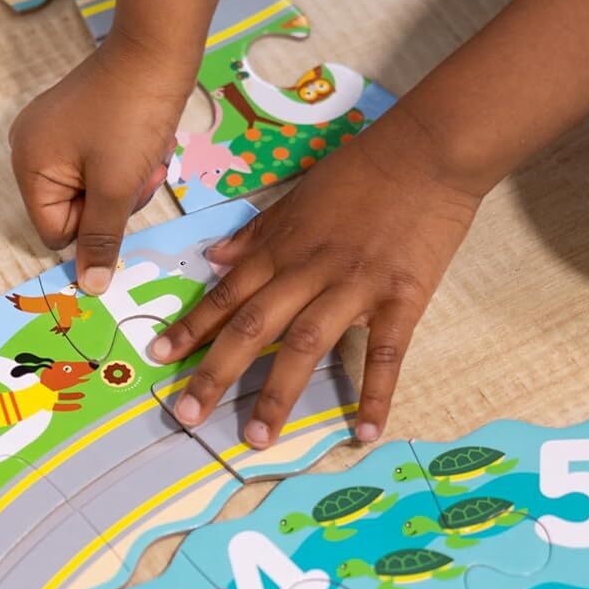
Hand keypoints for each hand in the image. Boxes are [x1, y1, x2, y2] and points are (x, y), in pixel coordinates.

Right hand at [9, 31, 194, 293]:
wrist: (157, 51)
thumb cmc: (132, 117)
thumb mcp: (117, 186)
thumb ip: (101, 239)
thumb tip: (89, 288)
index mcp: (28, 165)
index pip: (55, 232)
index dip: (93, 224)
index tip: (117, 193)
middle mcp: (29, 149)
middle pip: (73, 212)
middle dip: (111, 201)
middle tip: (134, 169)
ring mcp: (52, 133)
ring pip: (91, 191)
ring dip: (123, 183)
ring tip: (141, 152)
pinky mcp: (77, 123)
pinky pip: (97, 166)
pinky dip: (123, 163)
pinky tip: (139, 140)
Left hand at [148, 113, 482, 445]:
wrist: (429, 149)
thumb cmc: (364, 167)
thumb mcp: (299, 193)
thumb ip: (257, 231)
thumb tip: (214, 257)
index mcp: (282, 246)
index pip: (227, 293)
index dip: (191, 327)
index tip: (159, 359)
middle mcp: (308, 270)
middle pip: (253, 326)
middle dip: (216, 372)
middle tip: (187, 415)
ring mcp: (354, 286)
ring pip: (306, 345)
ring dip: (278, 393)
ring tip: (256, 438)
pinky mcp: (401, 298)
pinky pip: (385, 353)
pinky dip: (374, 394)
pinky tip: (363, 432)